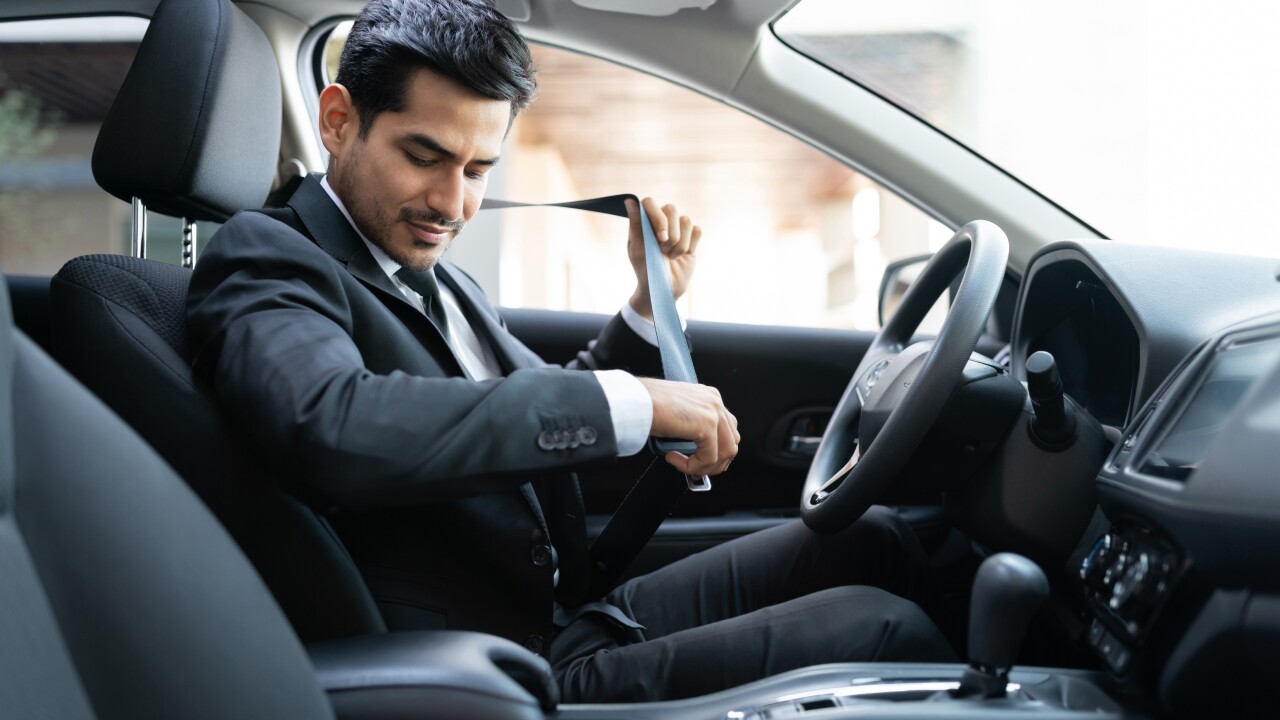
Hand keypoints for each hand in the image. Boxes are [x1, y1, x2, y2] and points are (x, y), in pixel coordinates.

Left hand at [626, 197, 700, 319]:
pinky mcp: (691, 238)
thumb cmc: (646, 270)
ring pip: (686, 220)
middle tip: (663, 250)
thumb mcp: (638, 250)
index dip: (657, 216)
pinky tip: (683, 255)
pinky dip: (690, 245)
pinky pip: (697, 230)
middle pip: (671, 209)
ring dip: (680, 244)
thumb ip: (636, 225)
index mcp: (645, 222)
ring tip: (671, 256)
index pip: (650, 203)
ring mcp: (677, 229)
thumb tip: (629, 200)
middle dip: (670, 234)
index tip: (659, 237)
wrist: (663, 290)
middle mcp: (662, 221)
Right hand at [637, 377, 737, 475]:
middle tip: (697, 471)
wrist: (635, 400)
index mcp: (709, 396)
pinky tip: (674, 459)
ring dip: (705, 467)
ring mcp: (713, 412)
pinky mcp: (706, 425)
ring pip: (725, 453)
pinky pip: (709, 458)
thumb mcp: (678, 413)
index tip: (702, 462)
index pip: (728, 429)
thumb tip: (696, 450)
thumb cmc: (646, 404)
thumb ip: (693, 425)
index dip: (718, 451)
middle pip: (732, 442)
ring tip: (685, 467)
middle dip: (716, 463)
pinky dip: (692, 466)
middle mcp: (715, 401)